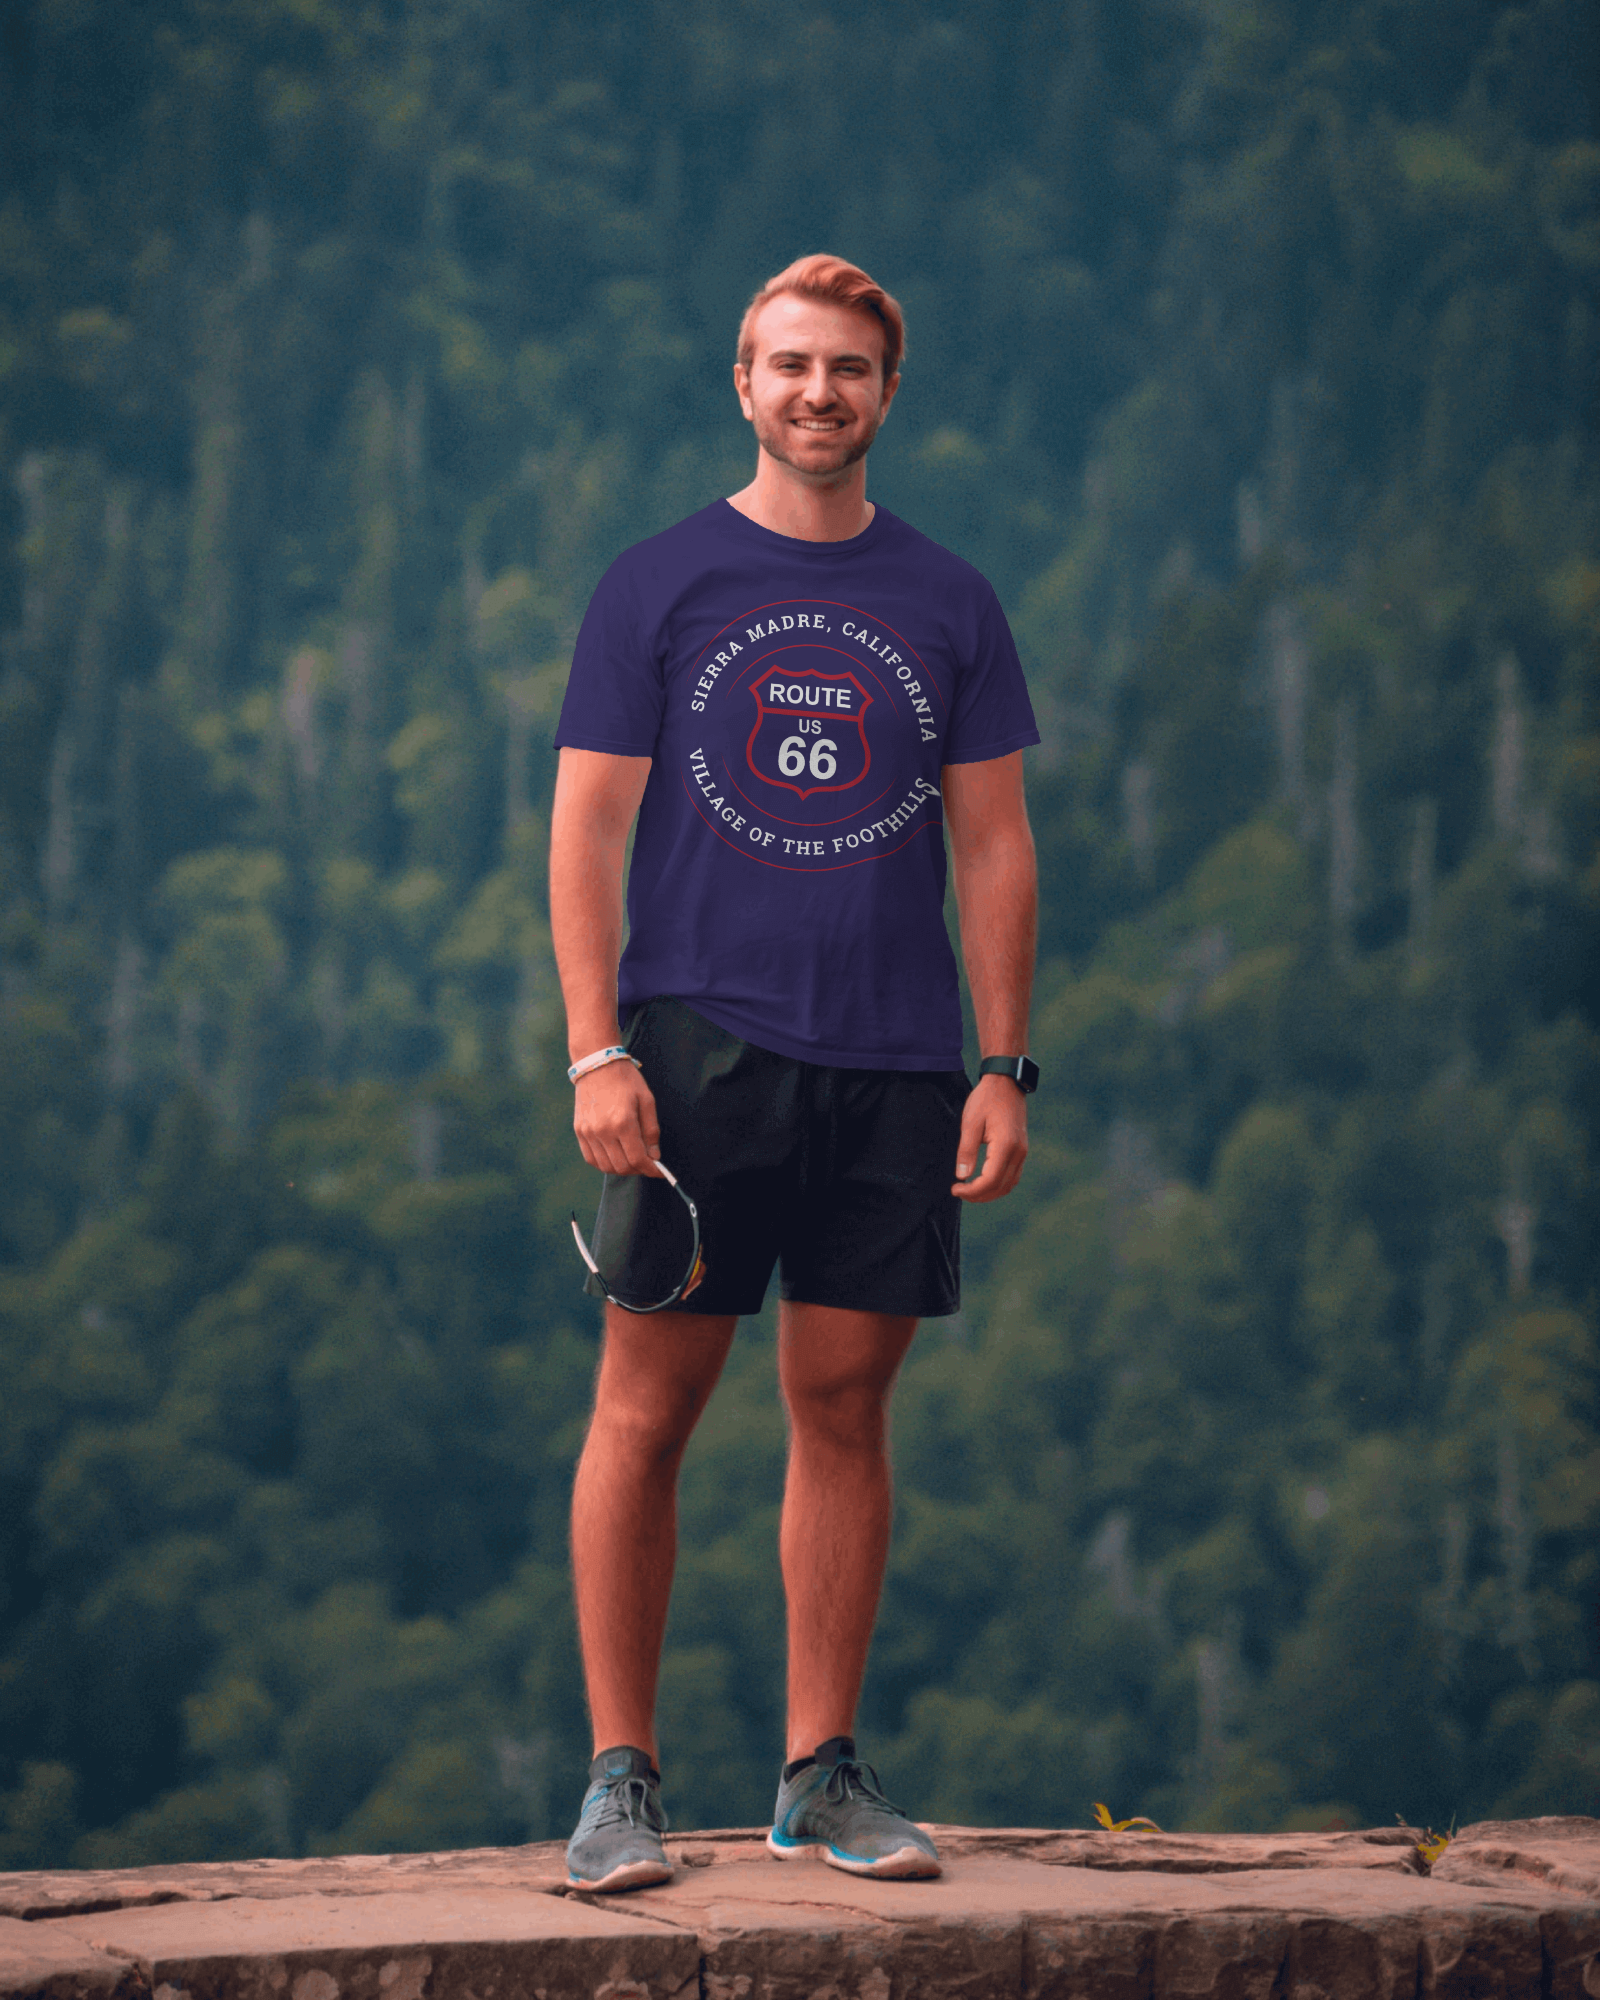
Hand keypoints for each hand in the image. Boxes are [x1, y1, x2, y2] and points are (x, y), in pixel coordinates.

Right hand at [573, 1061, 661, 1176]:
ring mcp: (588, 1133)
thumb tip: (654, 1156)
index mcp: (622, 1122)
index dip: (651, 1169)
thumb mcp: (647, 1101)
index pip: (637, 1159)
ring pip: (606, 1167)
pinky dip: (605, 1164)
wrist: (597, 1064)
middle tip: (647, 1163)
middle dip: (638, 1170)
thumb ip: (651, 1131)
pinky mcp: (579, 1132)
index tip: (659, 1171)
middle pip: (622, 1166)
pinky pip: (592, 1159)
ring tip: (632, 1160)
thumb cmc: (626, 1080)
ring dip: (622, 1169)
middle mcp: (603, 1131)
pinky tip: (616, 1156)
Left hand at [952, 1073, 1027, 1201]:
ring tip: (969, 1190)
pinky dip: (998, 1185)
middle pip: (1000, 1187)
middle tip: (959, 1192)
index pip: (990, 1180)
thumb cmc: (986, 1099)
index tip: (955, 1189)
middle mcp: (1018, 1152)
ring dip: (989, 1193)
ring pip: (1009, 1184)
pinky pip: (1013, 1176)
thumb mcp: (970, 1122)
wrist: (1006, 1082)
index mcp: (1005, 1145)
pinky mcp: (1021, 1150)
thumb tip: (962, 1176)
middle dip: (979, 1195)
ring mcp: (1022, 1152)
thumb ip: (966, 1151)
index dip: (972, 1190)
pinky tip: (983, 1182)